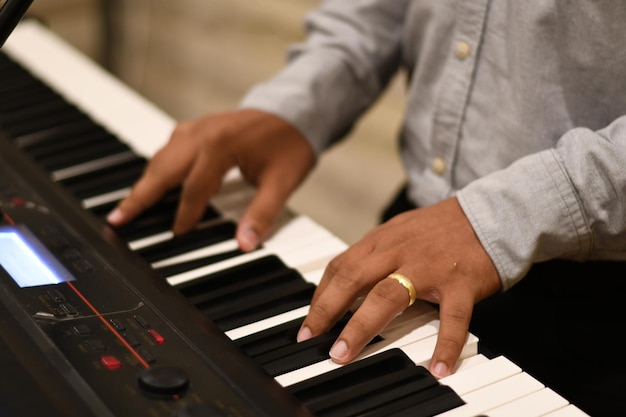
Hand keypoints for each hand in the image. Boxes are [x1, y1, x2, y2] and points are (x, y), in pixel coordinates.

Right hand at [106, 109, 315, 250]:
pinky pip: (170, 148)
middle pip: (163, 169)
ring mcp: (199, 127)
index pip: (193, 189)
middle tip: (118, 219)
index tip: (178, 234)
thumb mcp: (282, 182)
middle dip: (139, 196)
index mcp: (220, 146)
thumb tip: (245, 243)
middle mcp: (202, 134)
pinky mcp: (200, 127)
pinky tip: (154, 179)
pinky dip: (158, 166)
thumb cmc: (290, 143)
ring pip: (162, 157)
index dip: (185, 215)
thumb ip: (262, 213)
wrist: (296, 110)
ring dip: (145, 181)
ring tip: (128, 206)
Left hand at [297, 197, 500, 377]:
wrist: (491, 213)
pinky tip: (438, 367)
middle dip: (327, 310)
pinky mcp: (461, 283)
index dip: (320, 295)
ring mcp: (429, 267)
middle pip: (353, 279)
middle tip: (311, 338)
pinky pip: (452, 318)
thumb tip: (344, 279)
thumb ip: (373, 253)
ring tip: (344, 354)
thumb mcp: (398, 231)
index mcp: (382, 240)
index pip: (340, 266)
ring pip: (388, 296)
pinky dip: (445, 344)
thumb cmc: (441, 228)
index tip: (309, 321)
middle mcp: (399, 251)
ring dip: (361, 327)